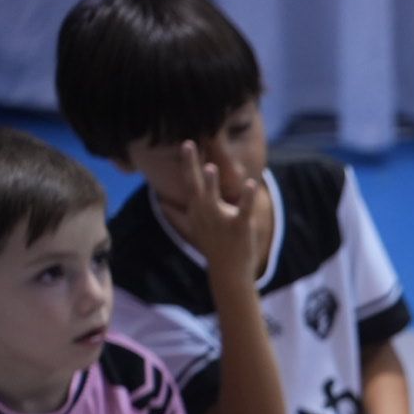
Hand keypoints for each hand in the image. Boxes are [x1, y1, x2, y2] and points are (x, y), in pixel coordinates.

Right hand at [177, 140, 260, 280]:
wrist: (228, 271)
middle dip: (190, 165)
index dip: (187, 163)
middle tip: (188, 143)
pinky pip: (243, 210)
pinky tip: (251, 183)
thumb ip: (179, 215)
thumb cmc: (213, 247)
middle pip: (194, 186)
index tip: (187, 142)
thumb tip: (163, 204)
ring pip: (213, 200)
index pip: (189, 183)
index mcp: (196, 210)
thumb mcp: (194, 228)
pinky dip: (247, 197)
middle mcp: (204, 213)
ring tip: (209, 167)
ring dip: (210, 184)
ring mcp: (220, 221)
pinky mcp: (239, 228)